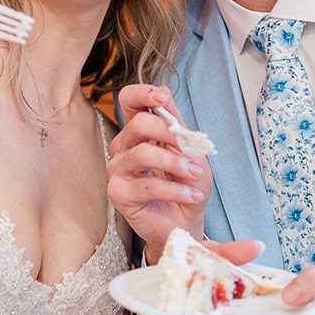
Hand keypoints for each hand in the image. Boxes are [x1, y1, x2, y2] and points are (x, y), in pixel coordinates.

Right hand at [107, 85, 211, 260]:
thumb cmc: (187, 184)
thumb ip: (176, 124)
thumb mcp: (191, 150)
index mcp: (140, 131)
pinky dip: (175, 190)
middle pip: (137, 124)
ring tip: (196, 175)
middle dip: (169, 132)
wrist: (186, 221)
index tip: (161, 98)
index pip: (129, 101)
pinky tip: (191, 195)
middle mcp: (125, 147)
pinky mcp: (118, 193)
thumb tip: (163, 93)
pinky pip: (147, 185)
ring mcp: (119, 170)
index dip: (142, 94)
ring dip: (176, 164)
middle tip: (190, 148)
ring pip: (143, 154)